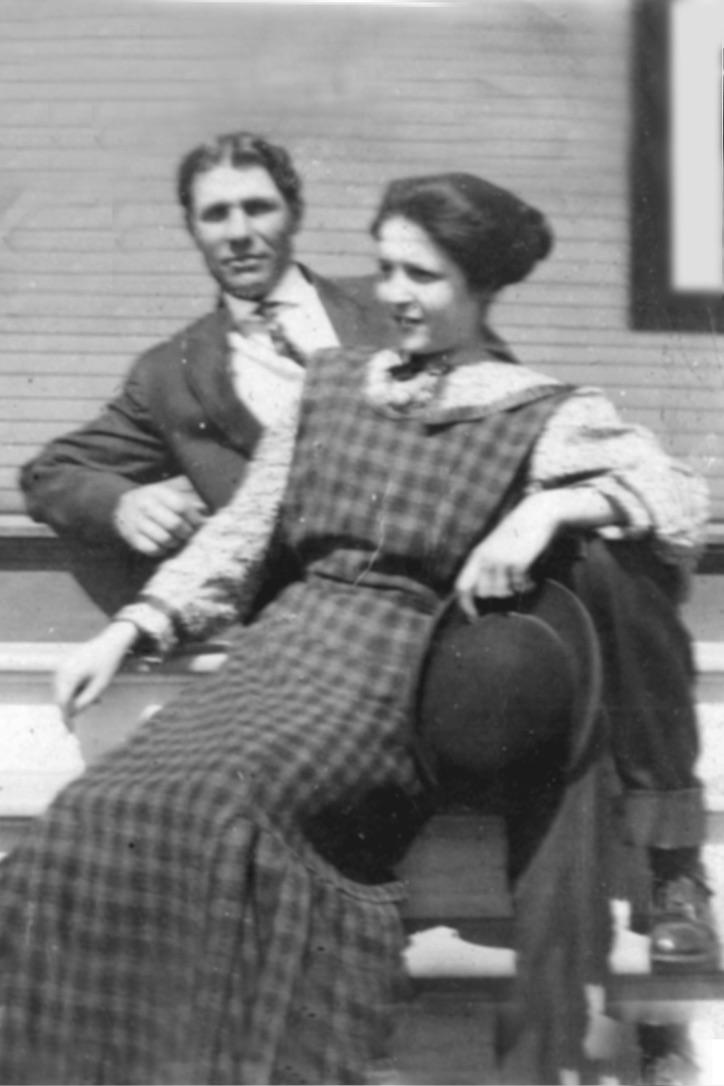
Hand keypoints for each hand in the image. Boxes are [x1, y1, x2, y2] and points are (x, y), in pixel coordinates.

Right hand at [54, 621, 139, 726]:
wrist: (111, 642)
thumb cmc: (108, 664)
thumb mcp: (100, 686)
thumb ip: (85, 701)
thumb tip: (71, 715)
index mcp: (70, 674)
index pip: (62, 701)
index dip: (65, 717)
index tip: (70, 730)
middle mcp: (61, 670)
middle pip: (61, 697)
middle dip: (73, 706)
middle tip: (94, 706)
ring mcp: (61, 666)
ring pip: (63, 692)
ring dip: (76, 698)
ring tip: (97, 697)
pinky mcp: (64, 666)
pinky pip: (65, 684)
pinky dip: (75, 690)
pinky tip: (90, 688)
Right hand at [113, 477, 207, 555]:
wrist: (122, 505)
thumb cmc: (156, 499)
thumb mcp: (171, 490)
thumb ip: (190, 495)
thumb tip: (208, 509)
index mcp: (158, 492)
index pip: (181, 506)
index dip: (194, 517)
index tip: (199, 523)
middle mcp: (145, 506)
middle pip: (173, 524)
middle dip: (187, 532)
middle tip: (190, 534)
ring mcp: (137, 522)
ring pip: (164, 539)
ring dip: (176, 542)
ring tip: (179, 540)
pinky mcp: (132, 537)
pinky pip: (152, 549)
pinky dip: (162, 550)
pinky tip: (166, 546)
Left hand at [455, 492, 562, 618]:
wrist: (538, 514)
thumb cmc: (519, 535)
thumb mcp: (496, 548)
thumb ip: (487, 568)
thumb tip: (485, 597)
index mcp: (477, 556)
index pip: (462, 587)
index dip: (466, 606)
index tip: (474, 619)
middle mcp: (485, 559)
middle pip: (485, 594)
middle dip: (498, 598)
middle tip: (512, 590)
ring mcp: (501, 561)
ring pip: (503, 593)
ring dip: (515, 590)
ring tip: (523, 576)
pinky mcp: (518, 563)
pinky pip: (520, 587)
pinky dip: (528, 585)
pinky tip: (533, 575)